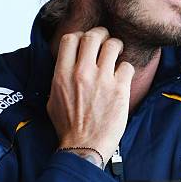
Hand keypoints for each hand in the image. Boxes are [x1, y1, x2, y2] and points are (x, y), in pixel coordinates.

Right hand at [47, 27, 134, 164]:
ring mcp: (102, 80)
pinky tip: (123, 77)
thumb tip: (65, 67)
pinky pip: (127, 66)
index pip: (71, 38)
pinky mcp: (120, 89)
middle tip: (106, 41)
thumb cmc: (68, 128)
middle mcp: (82, 73)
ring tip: (117, 55)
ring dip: (116, 47)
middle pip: (93, 36)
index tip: (86, 42)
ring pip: (113, 45)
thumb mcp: (52, 100)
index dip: (81, 36)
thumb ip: (59, 79)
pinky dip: (126, 69)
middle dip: (102, 34)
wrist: (83, 147)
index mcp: (62, 74)